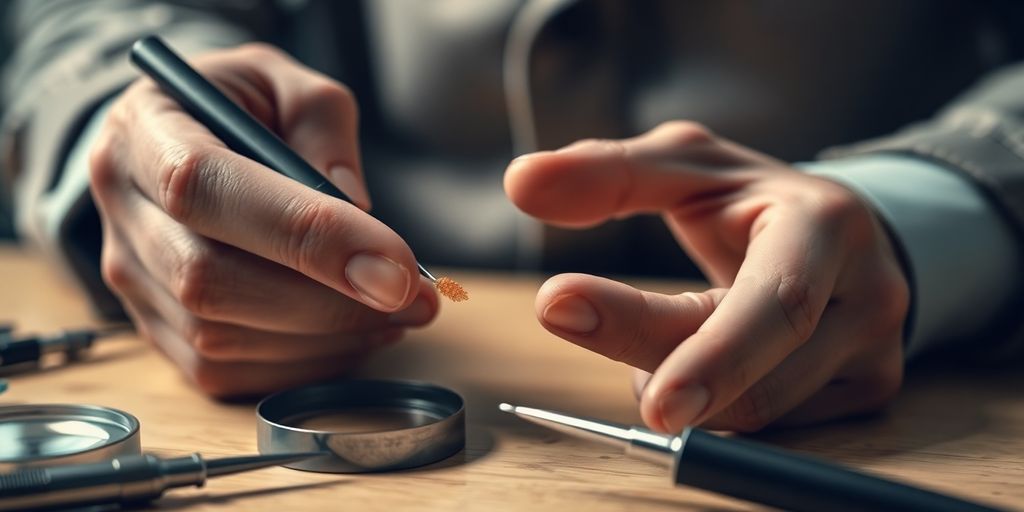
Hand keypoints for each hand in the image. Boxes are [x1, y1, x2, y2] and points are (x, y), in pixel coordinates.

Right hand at [90, 44, 436, 396]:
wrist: (176, 145)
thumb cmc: (239, 108)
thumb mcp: (284, 80)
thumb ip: (321, 124)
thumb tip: (355, 205)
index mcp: (145, 132)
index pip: (208, 189)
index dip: (307, 235)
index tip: (395, 268)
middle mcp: (124, 212)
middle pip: (212, 280)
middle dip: (330, 302)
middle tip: (416, 299)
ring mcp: (132, 281)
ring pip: (221, 338)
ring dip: (326, 338)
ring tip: (395, 313)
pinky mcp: (155, 332)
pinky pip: (226, 373)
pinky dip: (303, 364)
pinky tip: (354, 334)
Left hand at [505, 122, 909, 431]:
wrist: (843, 234)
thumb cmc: (751, 198)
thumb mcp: (682, 165)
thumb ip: (605, 173)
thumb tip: (520, 182)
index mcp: (828, 227)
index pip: (774, 306)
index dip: (705, 354)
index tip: (611, 352)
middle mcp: (869, 297)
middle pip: (759, 380)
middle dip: (663, 374)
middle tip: (573, 323)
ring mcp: (877, 355)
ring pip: (757, 416)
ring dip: (681, 388)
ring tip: (659, 338)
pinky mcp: (870, 393)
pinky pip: (772, 428)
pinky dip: (714, 405)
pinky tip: (702, 364)